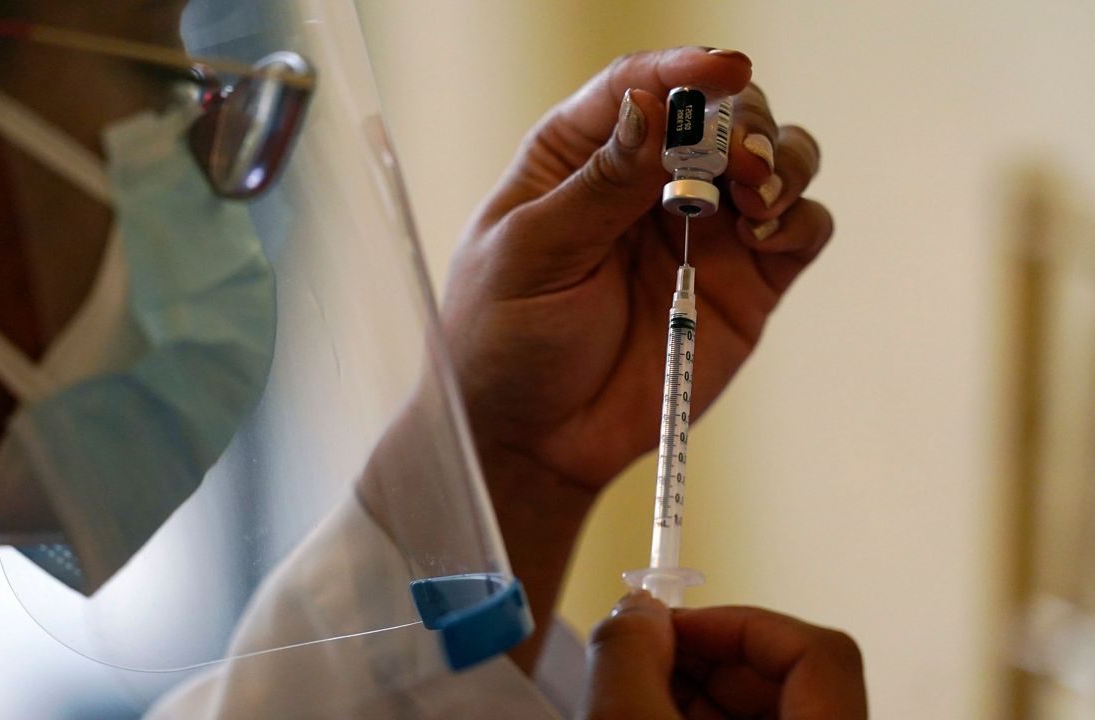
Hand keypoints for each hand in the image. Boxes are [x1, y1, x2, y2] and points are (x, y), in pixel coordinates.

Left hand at [443, 47, 829, 490]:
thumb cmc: (505, 340)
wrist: (535, 439)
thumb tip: (650, 106)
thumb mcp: (532, 255)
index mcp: (581, 158)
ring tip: (755, 198)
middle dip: (741, 122)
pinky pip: (800, 229)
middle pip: (722, 113)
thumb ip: (598, 185)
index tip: (723, 70)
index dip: (683, 69)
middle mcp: (649, 182)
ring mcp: (703, 231)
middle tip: (737, 164)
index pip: (639, 87)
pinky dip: (800, 217)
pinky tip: (765, 235)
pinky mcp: (744, 283)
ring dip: (782, 159)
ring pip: (774, 159)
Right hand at [581, 592, 866, 718]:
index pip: (819, 651)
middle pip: (785, 677)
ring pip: (762, 711)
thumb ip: (630, 654)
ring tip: (637, 697)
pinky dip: (697, 719)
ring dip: (695, 691)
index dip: (739, 623)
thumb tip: (637, 608)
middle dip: (707, 656)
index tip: (675, 624)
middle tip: (644, 656)